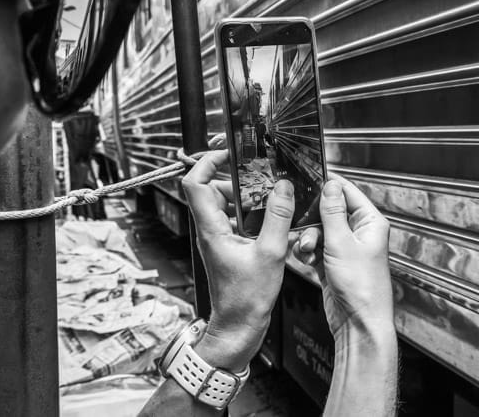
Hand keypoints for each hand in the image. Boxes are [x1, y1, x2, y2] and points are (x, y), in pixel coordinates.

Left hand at [181, 150, 294, 370]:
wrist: (238, 327)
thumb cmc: (246, 299)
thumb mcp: (271, 254)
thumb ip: (278, 217)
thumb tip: (284, 187)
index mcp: (211, 228)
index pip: (194, 183)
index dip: (207, 161)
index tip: (229, 152)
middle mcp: (210, 230)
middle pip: (212, 188)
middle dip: (237, 178)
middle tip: (262, 176)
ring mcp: (217, 238)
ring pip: (225, 203)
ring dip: (246, 196)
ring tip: (271, 198)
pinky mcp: (227, 246)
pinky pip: (235, 218)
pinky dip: (251, 212)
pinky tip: (271, 218)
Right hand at [293, 177, 393, 338]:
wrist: (358, 324)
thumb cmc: (362, 288)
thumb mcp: (341, 243)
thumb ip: (332, 212)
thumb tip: (330, 185)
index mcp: (370, 223)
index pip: (348, 192)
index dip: (328, 186)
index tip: (307, 181)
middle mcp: (360, 234)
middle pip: (329, 212)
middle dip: (312, 221)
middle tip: (304, 228)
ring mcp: (346, 249)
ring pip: (319, 231)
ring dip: (308, 239)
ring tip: (306, 251)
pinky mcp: (334, 264)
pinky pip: (316, 249)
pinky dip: (308, 253)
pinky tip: (307, 262)